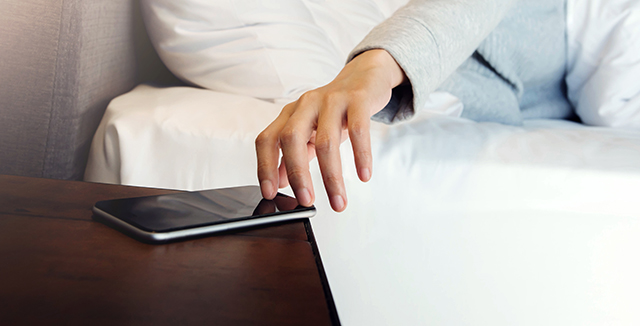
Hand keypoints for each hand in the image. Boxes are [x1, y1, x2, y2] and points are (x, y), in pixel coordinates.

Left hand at [255, 49, 405, 211]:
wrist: (364, 77)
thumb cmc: (334, 109)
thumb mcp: (311, 130)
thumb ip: (294, 154)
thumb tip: (279, 182)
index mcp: (290, 113)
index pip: (267, 140)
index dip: (265, 167)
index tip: (270, 193)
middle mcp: (306, 104)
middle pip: (291, 140)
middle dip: (297, 174)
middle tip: (307, 201)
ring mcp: (331, 100)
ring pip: (327, 141)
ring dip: (332, 177)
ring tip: (339, 201)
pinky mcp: (358, 99)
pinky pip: (358, 130)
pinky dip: (361, 156)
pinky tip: (364, 175)